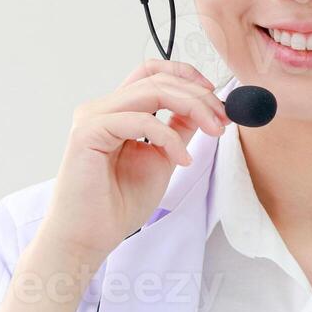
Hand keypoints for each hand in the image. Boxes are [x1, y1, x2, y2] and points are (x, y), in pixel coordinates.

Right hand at [36, 59, 229, 270]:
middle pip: (158, 79)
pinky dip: (168, 137)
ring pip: (152, 91)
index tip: (215, 95)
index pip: (152, 73)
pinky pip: (140, 120)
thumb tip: (203, 109)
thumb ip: (177, 130)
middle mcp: (102, 108)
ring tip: (213, 131)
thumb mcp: (161, 158)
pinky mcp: (87, 133)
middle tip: (224, 118)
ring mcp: (92, 118)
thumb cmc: (118, 204)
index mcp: (117, 111)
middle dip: (199, 95)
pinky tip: (181, 160)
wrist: (89, 238)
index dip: (186, 74)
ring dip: (192, 107)